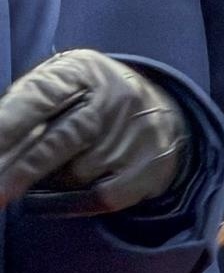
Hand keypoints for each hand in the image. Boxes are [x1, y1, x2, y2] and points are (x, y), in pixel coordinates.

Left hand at [0, 49, 190, 215]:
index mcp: (83, 71)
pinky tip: (77, 189)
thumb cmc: (90, 103)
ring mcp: (136, 133)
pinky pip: (98, 196)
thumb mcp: (61, 86)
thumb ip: (26, 108)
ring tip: (59, 171)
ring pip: (76, 173)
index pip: (41, 97)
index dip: (8, 125)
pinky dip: (77, 201)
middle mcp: (114, 98)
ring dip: (54, 182)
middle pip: (60, 139)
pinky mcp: (148, 167)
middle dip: (21, 170)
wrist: (161, 115)